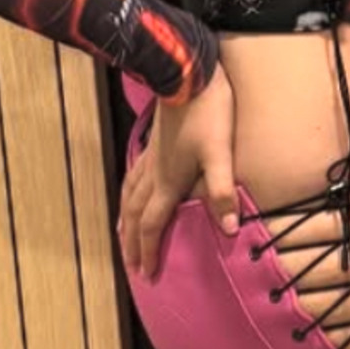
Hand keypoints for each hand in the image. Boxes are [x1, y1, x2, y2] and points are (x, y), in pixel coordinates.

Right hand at [119, 63, 237, 280]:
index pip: (153, 225)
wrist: (188, 73)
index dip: (149, 251)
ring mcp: (151, 156)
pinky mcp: (154, 141)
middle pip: (136, 214)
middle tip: (130, 265)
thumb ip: (221, 191)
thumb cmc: (207, 112)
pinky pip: (133, 174)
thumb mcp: (220, 153)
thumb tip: (227, 229)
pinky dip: (129, 189)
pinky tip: (133, 187)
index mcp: (169, 181)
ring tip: (122, 232)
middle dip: (132, 242)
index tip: (147, 275)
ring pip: (130, 194)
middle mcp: (154, 173)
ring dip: (126, 218)